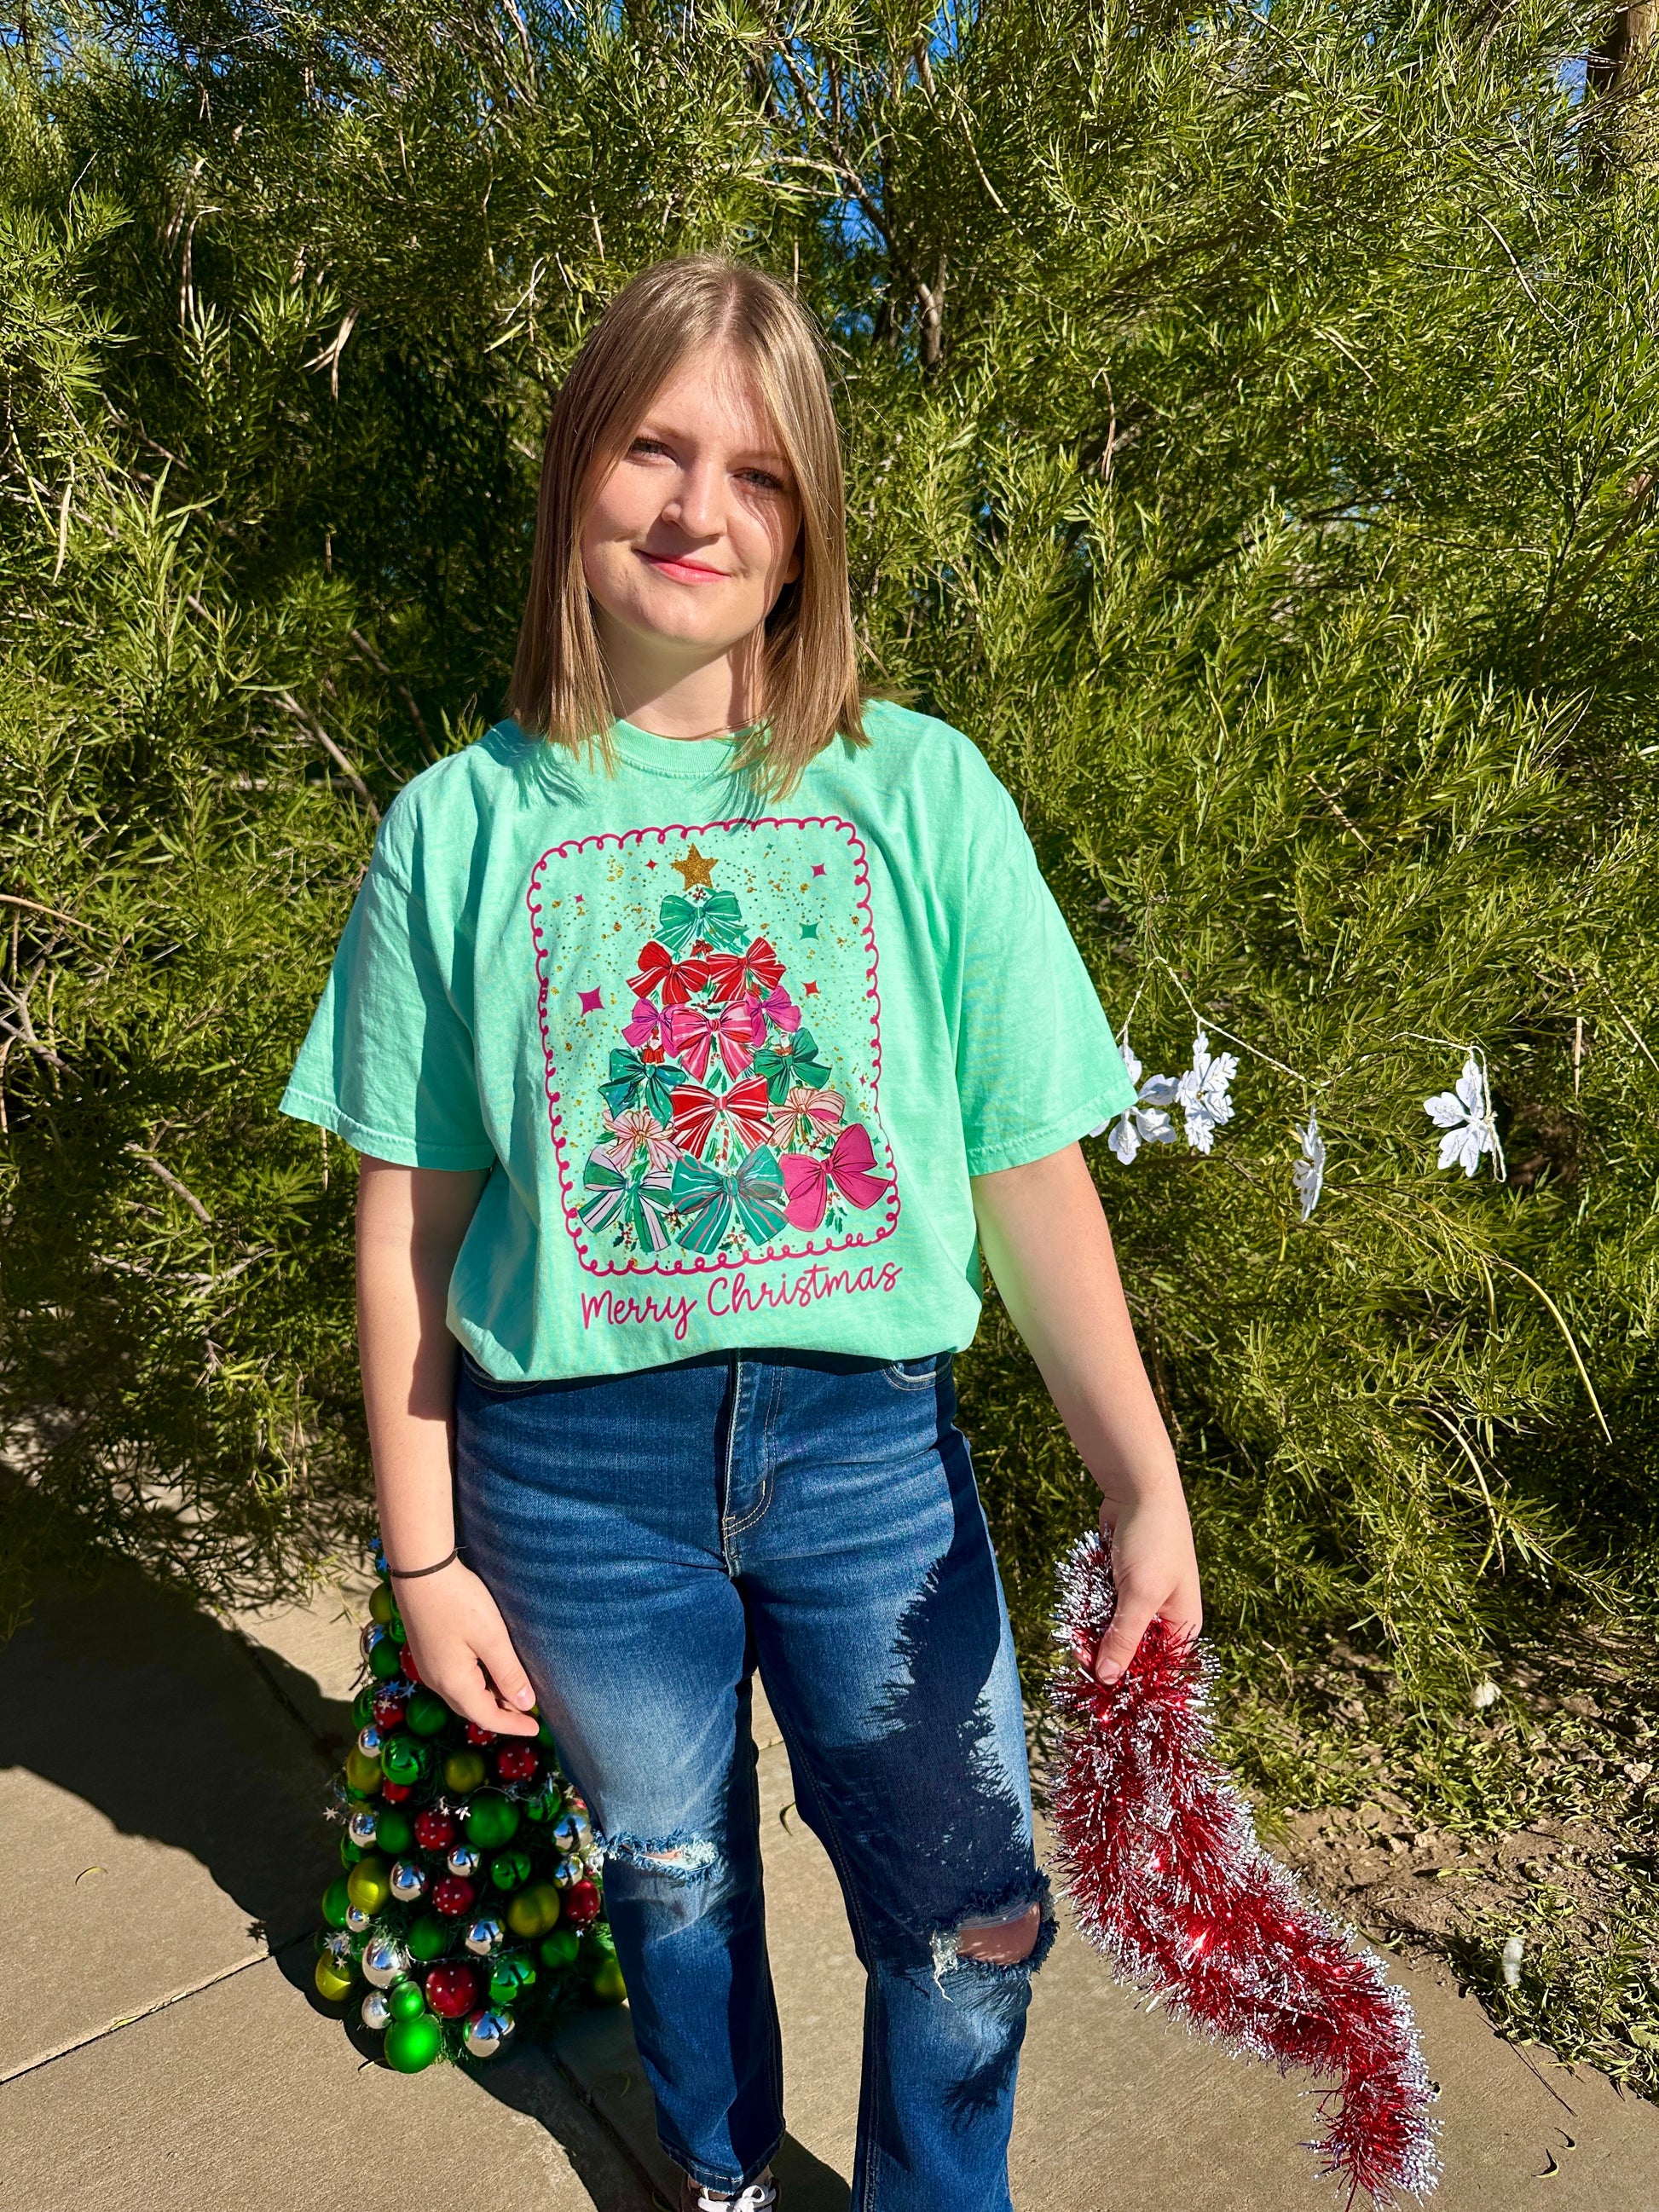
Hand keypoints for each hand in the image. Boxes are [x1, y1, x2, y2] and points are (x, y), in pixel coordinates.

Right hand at [393, 1560, 540, 1735]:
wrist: (420, 1570)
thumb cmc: (459, 1601)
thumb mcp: (492, 1637)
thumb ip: (509, 1673)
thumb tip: (525, 1704)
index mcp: (453, 1683)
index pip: (486, 1717)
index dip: (513, 1725)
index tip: (537, 1729)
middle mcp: (437, 1682)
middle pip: (473, 1709)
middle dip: (501, 1715)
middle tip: (529, 1714)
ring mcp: (429, 1667)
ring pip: (464, 1695)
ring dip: (489, 1699)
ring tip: (515, 1694)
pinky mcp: (428, 1652)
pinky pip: (456, 1680)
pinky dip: (477, 1685)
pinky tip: (491, 1673)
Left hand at [1093, 1484, 1202, 1685]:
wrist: (1138, 1488)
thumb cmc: (1152, 1541)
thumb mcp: (1140, 1594)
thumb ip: (1123, 1638)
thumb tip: (1107, 1679)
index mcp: (1180, 1625)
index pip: (1156, 1670)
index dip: (1129, 1682)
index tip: (1099, 1693)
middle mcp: (1160, 1617)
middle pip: (1127, 1651)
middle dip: (1101, 1651)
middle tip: (1076, 1653)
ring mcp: (1136, 1599)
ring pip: (1107, 1629)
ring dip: (1089, 1627)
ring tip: (1075, 1622)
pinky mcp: (1116, 1584)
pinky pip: (1096, 1606)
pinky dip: (1085, 1604)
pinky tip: (1077, 1599)